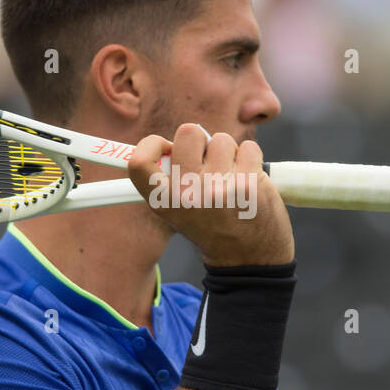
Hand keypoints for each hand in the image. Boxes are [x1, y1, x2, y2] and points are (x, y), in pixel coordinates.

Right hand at [127, 123, 294, 267]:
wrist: (250, 257)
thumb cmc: (214, 226)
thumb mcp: (180, 211)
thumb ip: (171, 178)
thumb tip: (172, 142)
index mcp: (165, 202)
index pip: (138, 162)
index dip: (151, 144)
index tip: (165, 145)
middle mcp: (188, 193)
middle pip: (189, 132)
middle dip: (200, 141)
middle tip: (207, 161)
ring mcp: (219, 186)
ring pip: (222, 140)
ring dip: (229, 153)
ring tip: (232, 178)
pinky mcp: (249, 182)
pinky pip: (248, 147)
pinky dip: (250, 158)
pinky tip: (249, 179)